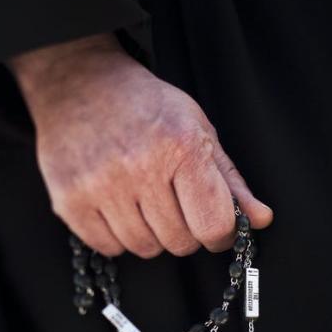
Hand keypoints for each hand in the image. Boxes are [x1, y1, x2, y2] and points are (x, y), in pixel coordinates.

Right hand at [9, 33, 272, 257]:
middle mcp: (140, 167)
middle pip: (179, 242)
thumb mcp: (197, 130)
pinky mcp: (69, 199)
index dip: (219, 235)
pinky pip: (106, 247)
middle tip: (171, 205)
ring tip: (141, 203)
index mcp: (181, 146)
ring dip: (148, 235)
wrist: (79, 84)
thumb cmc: (146, 107)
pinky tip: (115, 208)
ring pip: (143, 248)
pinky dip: (115, 237)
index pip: (213, 225)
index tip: (212, 227)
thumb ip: (230, 181)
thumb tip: (261, 220)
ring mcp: (100, 185)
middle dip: (182, 231)